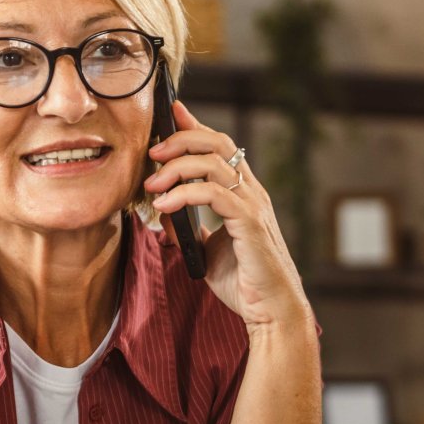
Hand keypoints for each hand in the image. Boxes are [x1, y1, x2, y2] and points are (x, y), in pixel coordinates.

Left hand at [144, 99, 310, 330]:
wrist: (271, 312)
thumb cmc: (244, 282)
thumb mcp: (208, 249)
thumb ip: (191, 228)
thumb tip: (164, 213)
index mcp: (243, 193)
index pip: (219, 146)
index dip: (194, 125)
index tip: (170, 111)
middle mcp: (251, 192)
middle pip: (217, 142)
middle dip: (180, 139)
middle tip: (152, 153)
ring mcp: (253, 205)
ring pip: (213, 163)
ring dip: (176, 168)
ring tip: (152, 185)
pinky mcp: (250, 222)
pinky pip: (214, 194)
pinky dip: (184, 195)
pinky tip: (164, 206)